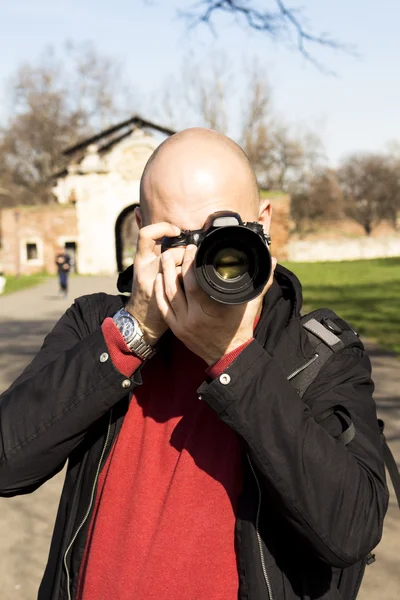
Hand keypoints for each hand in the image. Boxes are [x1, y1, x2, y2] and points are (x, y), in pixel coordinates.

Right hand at [125, 222, 184, 345]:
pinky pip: (184, 284)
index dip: (162, 229)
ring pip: (179, 268)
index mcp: (141, 259)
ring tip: (190, 274)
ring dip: (189, 269)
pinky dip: (191, 282)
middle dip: (185, 254)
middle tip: (191, 258)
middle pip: (170, 252)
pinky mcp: (165, 297)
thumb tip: (139, 210)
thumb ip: (147, 240)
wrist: (141, 320)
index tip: (176, 232)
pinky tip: (194, 286)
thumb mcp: (142, 261)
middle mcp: (146, 269)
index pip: (146, 234)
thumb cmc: (146, 286)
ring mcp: (155, 284)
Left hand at [155, 244, 276, 364]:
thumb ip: (262, 281)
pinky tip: (159, 278)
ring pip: (167, 294)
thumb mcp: (251, 304)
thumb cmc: (241, 328)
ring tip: (166, 258)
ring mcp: (183, 324)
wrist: (230, 355)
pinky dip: (159, 292)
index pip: (194, 281)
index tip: (193, 248)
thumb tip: (271, 261)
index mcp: (211, 309)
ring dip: (165, 274)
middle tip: (177, 250)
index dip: (191, 262)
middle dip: (175, 264)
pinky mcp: (176, 329)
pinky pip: (163, 308)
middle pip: (176, 285)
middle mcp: (194, 317)